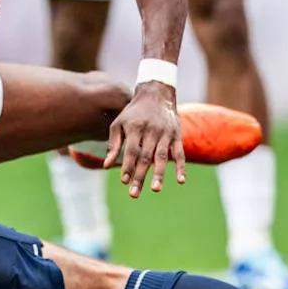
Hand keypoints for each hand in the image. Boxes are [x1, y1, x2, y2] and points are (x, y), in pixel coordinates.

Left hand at [103, 82, 185, 197]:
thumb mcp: (119, 124)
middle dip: (140, 176)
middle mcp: (151, 131)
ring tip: (155, 189)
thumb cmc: (133, 113)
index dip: (128, 166)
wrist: (156, 94)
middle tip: (134, 194)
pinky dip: (181, 167)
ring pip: (162, 157)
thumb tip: (106, 166)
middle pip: (145, 157)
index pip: (131, 151)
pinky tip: (180, 181)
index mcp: (135, 128)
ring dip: (159, 174)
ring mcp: (165, 134)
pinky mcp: (177, 135)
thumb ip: (113, 144)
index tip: (124, 182)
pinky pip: (180, 153)